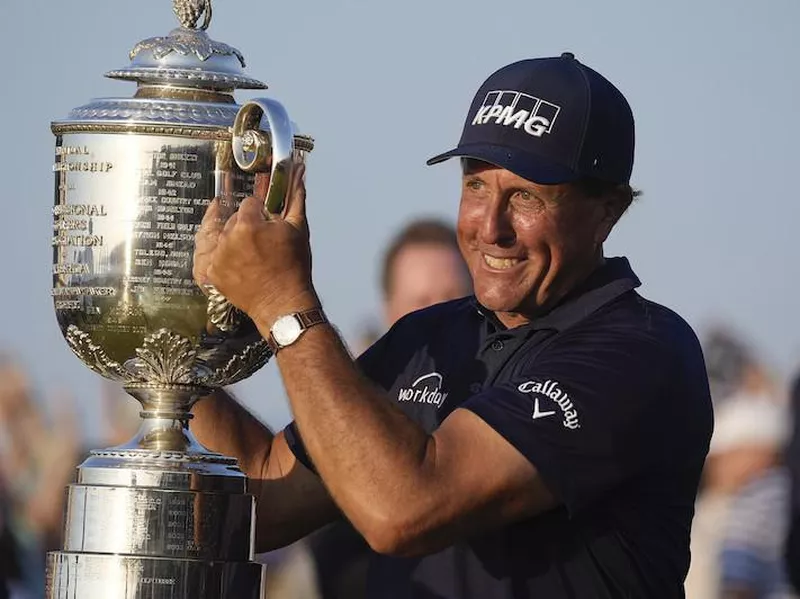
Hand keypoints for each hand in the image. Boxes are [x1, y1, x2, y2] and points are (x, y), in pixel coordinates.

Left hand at [200, 164, 317, 327]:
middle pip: (234, 220)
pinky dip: (223, 259)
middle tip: (263, 245)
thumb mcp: (298, 229)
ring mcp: (217, 258)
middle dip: (247, 228)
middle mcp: (227, 239)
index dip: (261, 214)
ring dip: (235, 243)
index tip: (269, 226)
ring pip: (223, 238)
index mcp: (247, 224)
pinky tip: (240, 266)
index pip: (249, 204)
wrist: (284, 303)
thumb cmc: (293, 268)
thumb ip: (294, 197)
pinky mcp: (211, 274)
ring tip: (253, 257)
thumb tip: (298, 170)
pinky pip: (212, 256)